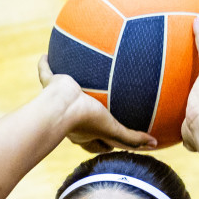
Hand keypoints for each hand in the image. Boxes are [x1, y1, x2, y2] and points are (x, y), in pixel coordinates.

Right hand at [37, 56, 155, 153]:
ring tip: (73, 82)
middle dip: (87, 117)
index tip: (111, 142)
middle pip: (78, 123)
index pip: (95, 142)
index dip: (104, 143)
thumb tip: (154, 143)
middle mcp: (69, 119)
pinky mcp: (49, 85)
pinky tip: (45, 55)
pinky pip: (46, 72)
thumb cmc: (86, 119)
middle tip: (97, 112)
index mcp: (84, 132)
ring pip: (61, 96)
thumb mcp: (113, 129)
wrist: (61, 106)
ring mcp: (57, 101)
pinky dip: (44, 64)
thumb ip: (132, 138)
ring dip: (66, 90)